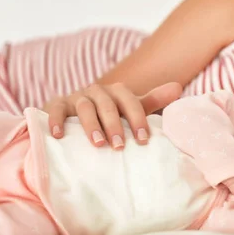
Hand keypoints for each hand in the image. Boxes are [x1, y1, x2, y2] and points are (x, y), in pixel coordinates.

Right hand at [43, 82, 181, 148]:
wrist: (74, 114)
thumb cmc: (109, 115)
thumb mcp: (130, 108)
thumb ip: (153, 99)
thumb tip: (178, 88)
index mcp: (117, 92)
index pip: (130, 101)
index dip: (137, 119)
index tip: (143, 140)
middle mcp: (97, 91)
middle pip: (108, 105)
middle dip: (115, 125)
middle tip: (120, 146)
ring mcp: (76, 97)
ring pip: (84, 107)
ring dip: (91, 125)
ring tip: (98, 144)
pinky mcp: (56, 104)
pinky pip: (54, 109)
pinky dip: (56, 121)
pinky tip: (59, 135)